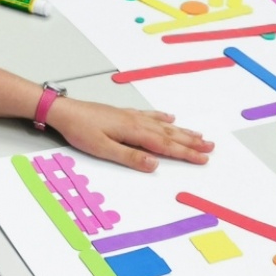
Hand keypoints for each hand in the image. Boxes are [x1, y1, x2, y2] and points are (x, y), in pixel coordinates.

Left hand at [43, 97, 212, 171]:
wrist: (66, 111)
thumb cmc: (81, 130)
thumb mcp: (104, 149)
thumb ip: (130, 156)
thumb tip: (154, 164)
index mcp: (134, 131)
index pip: (166, 145)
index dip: (186, 153)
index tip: (203, 159)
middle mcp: (137, 121)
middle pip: (170, 134)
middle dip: (191, 142)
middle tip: (210, 148)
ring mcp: (131, 116)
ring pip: (163, 125)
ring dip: (182, 131)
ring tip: (199, 135)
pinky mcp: (124, 114)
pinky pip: (150, 115)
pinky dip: (162, 117)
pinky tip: (170, 118)